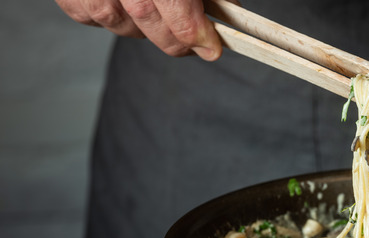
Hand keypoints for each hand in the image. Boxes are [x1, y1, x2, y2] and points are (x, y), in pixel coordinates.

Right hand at [54, 0, 221, 60]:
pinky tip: (127, 10)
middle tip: (192, 45)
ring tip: (161, 23)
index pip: (175, 6)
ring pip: (116, 21)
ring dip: (143, 30)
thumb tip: (228, 11)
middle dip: (173, 39)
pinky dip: (111, 19)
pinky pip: (87, 14)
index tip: (211, 48)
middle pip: (145, 16)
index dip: (194, 33)